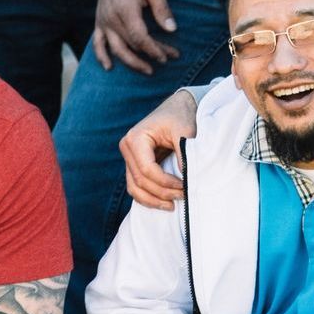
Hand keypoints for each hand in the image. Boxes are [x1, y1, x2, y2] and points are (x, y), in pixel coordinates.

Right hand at [92, 0, 178, 74]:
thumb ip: (162, 9)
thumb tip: (172, 29)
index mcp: (126, 8)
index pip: (139, 37)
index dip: (153, 49)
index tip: (167, 56)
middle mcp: (112, 18)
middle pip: (131, 44)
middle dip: (150, 55)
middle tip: (166, 59)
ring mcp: (103, 21)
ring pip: (116, 49)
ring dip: (131, 62)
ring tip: (146, 70)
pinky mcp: (99, 21)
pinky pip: (97, 43)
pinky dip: (102, 56)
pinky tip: (110, 67)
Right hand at [122, 88, 199, 209]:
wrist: (177, 108)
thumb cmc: (180, 117)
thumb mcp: (184, 131)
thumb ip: (184, 154)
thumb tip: (186, 180)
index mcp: (136, 137)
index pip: (146, 169)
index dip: (165, 182)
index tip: (184, 186)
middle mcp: (127, 148)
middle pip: (140, 181)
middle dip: (162, 192)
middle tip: (184, 195)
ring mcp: (129, 157)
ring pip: (135, 188)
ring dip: (153, 200)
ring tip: (172, 205)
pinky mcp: (134, 164)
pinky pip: (136, 186)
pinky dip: (148, 197)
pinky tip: (163, 203)